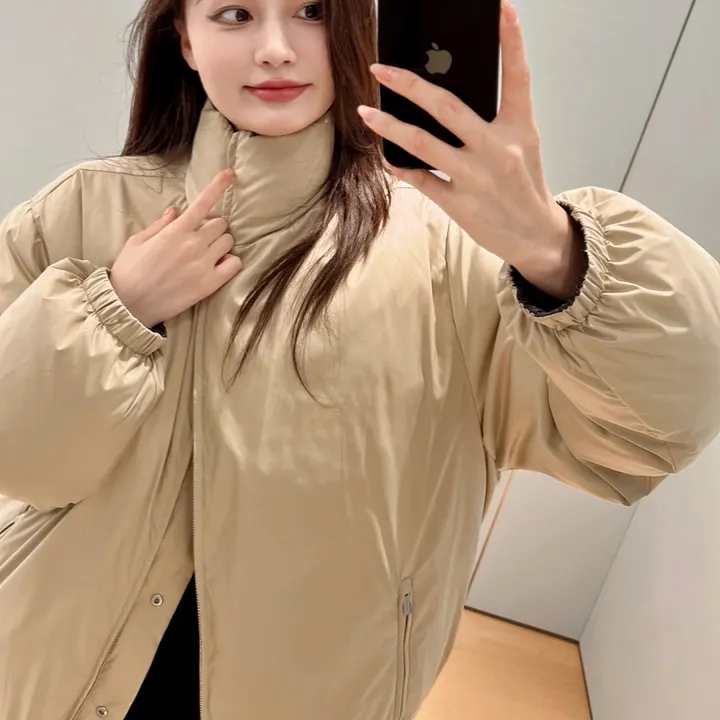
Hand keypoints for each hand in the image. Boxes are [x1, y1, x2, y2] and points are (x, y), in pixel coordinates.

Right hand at [111, 169, 242, 327]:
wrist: (128, 305)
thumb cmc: (129, 271)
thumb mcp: (138, 241)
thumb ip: (161, 224)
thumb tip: (176, 210)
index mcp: (175, 231)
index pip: (203, 202)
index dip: (219, 185)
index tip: (231, 173)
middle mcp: (193, 245)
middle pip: (220, 223)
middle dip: (212, 227)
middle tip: (200, 237)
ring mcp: (203, 265)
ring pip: (228, 241)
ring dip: (221, 243)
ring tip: (206, 253)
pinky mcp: (209, 284)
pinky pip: (235, 264)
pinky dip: (230, 262)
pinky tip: (218, 265)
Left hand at [358, 2, 583, 298]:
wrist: (533, 235)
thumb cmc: (524, 186)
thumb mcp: (522, 146)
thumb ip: (494, 121)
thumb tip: (445, 101)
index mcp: (519, 129)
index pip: (517, 76)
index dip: (511, 40)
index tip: (500, 8)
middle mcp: (498, 150)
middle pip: (447, 106)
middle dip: (409, 84)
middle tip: (380, 68)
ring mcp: (476, 178)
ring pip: (422, 143)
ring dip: (389, 125)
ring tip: (366, 111)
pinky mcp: (459, 204)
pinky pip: (420, 179)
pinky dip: (400, 166)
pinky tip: (386, 155)